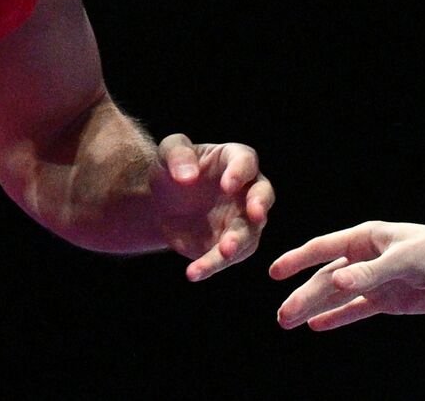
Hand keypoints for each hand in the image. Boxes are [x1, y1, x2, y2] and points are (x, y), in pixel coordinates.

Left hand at [150, 133, 274, 281]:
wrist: (161, 203)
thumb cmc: (171, 169)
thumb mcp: (167, 152)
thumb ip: (178, 156)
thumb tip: (188, 176)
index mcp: (234, 159)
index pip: (246, 162)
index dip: (240, 173)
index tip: (227, 185)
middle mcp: (246, 190)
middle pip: (263, 196)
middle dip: (260, 206)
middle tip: (255, 216)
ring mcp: (241, 220)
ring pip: (249, 233)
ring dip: (238, 243)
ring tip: (223, 252)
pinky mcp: (229, 245)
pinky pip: (226, 257)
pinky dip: (212, 265)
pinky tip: (194, 272)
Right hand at [270, 221, 424, 329]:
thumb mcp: (405, 260)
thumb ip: (370, 273)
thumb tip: (336, 282)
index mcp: (367, 237)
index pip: (324, 248)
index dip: (298, 260)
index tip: (274, 272)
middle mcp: (366, 258)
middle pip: (326, 277)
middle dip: (303, 295)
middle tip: (282, 316)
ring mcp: (376, 280)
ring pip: (337, 295)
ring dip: (314, 308)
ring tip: (288, 322)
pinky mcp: (388, 300)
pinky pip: (356, 310)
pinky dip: (337, 317)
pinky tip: (317, 325)